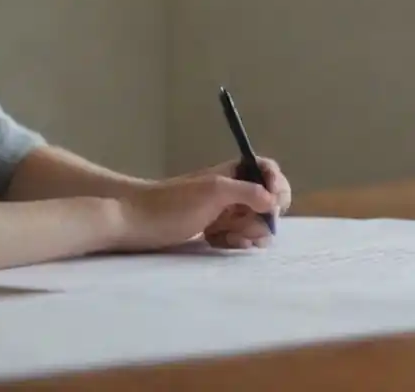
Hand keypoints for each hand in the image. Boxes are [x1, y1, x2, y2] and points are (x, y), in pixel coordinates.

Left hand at [111, 175, 276, 252]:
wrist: (136, 224)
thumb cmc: (172, 204)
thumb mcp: (214, 192)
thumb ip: (248, 192)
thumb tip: (274, 201)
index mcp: (233, 172)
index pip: (268, 171)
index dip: (277, 186)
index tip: (273, 204)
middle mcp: (232, 189)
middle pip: (267, 202)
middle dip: (260, 218)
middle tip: (240, 226)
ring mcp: (224, 211)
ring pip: (254, 223)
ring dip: (246, 233)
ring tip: (225, 237)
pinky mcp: (215, 230)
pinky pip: (238, 237)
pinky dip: (233, 242)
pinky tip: (217, 243)